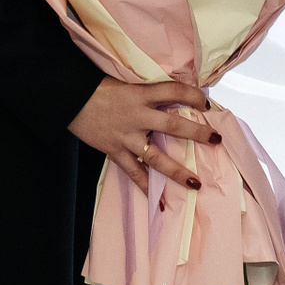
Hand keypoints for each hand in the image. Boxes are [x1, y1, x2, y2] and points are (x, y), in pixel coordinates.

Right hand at [68, 77, 217, 193]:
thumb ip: (148, 92)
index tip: (206, 103)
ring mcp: (126, 137)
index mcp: (140, 94)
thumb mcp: (126, 82)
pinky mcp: (115, 152)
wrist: (69, 99)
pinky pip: (133, 173)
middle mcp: (136, 116)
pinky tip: (160, 202)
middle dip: (197, 133)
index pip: (173, 91)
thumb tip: (174, 96)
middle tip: (216, 140)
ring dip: (177, 171)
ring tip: (196, 184)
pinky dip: (146, 186)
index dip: (192, 95)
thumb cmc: (98, 87)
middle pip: (173, 125)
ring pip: (156, 157)